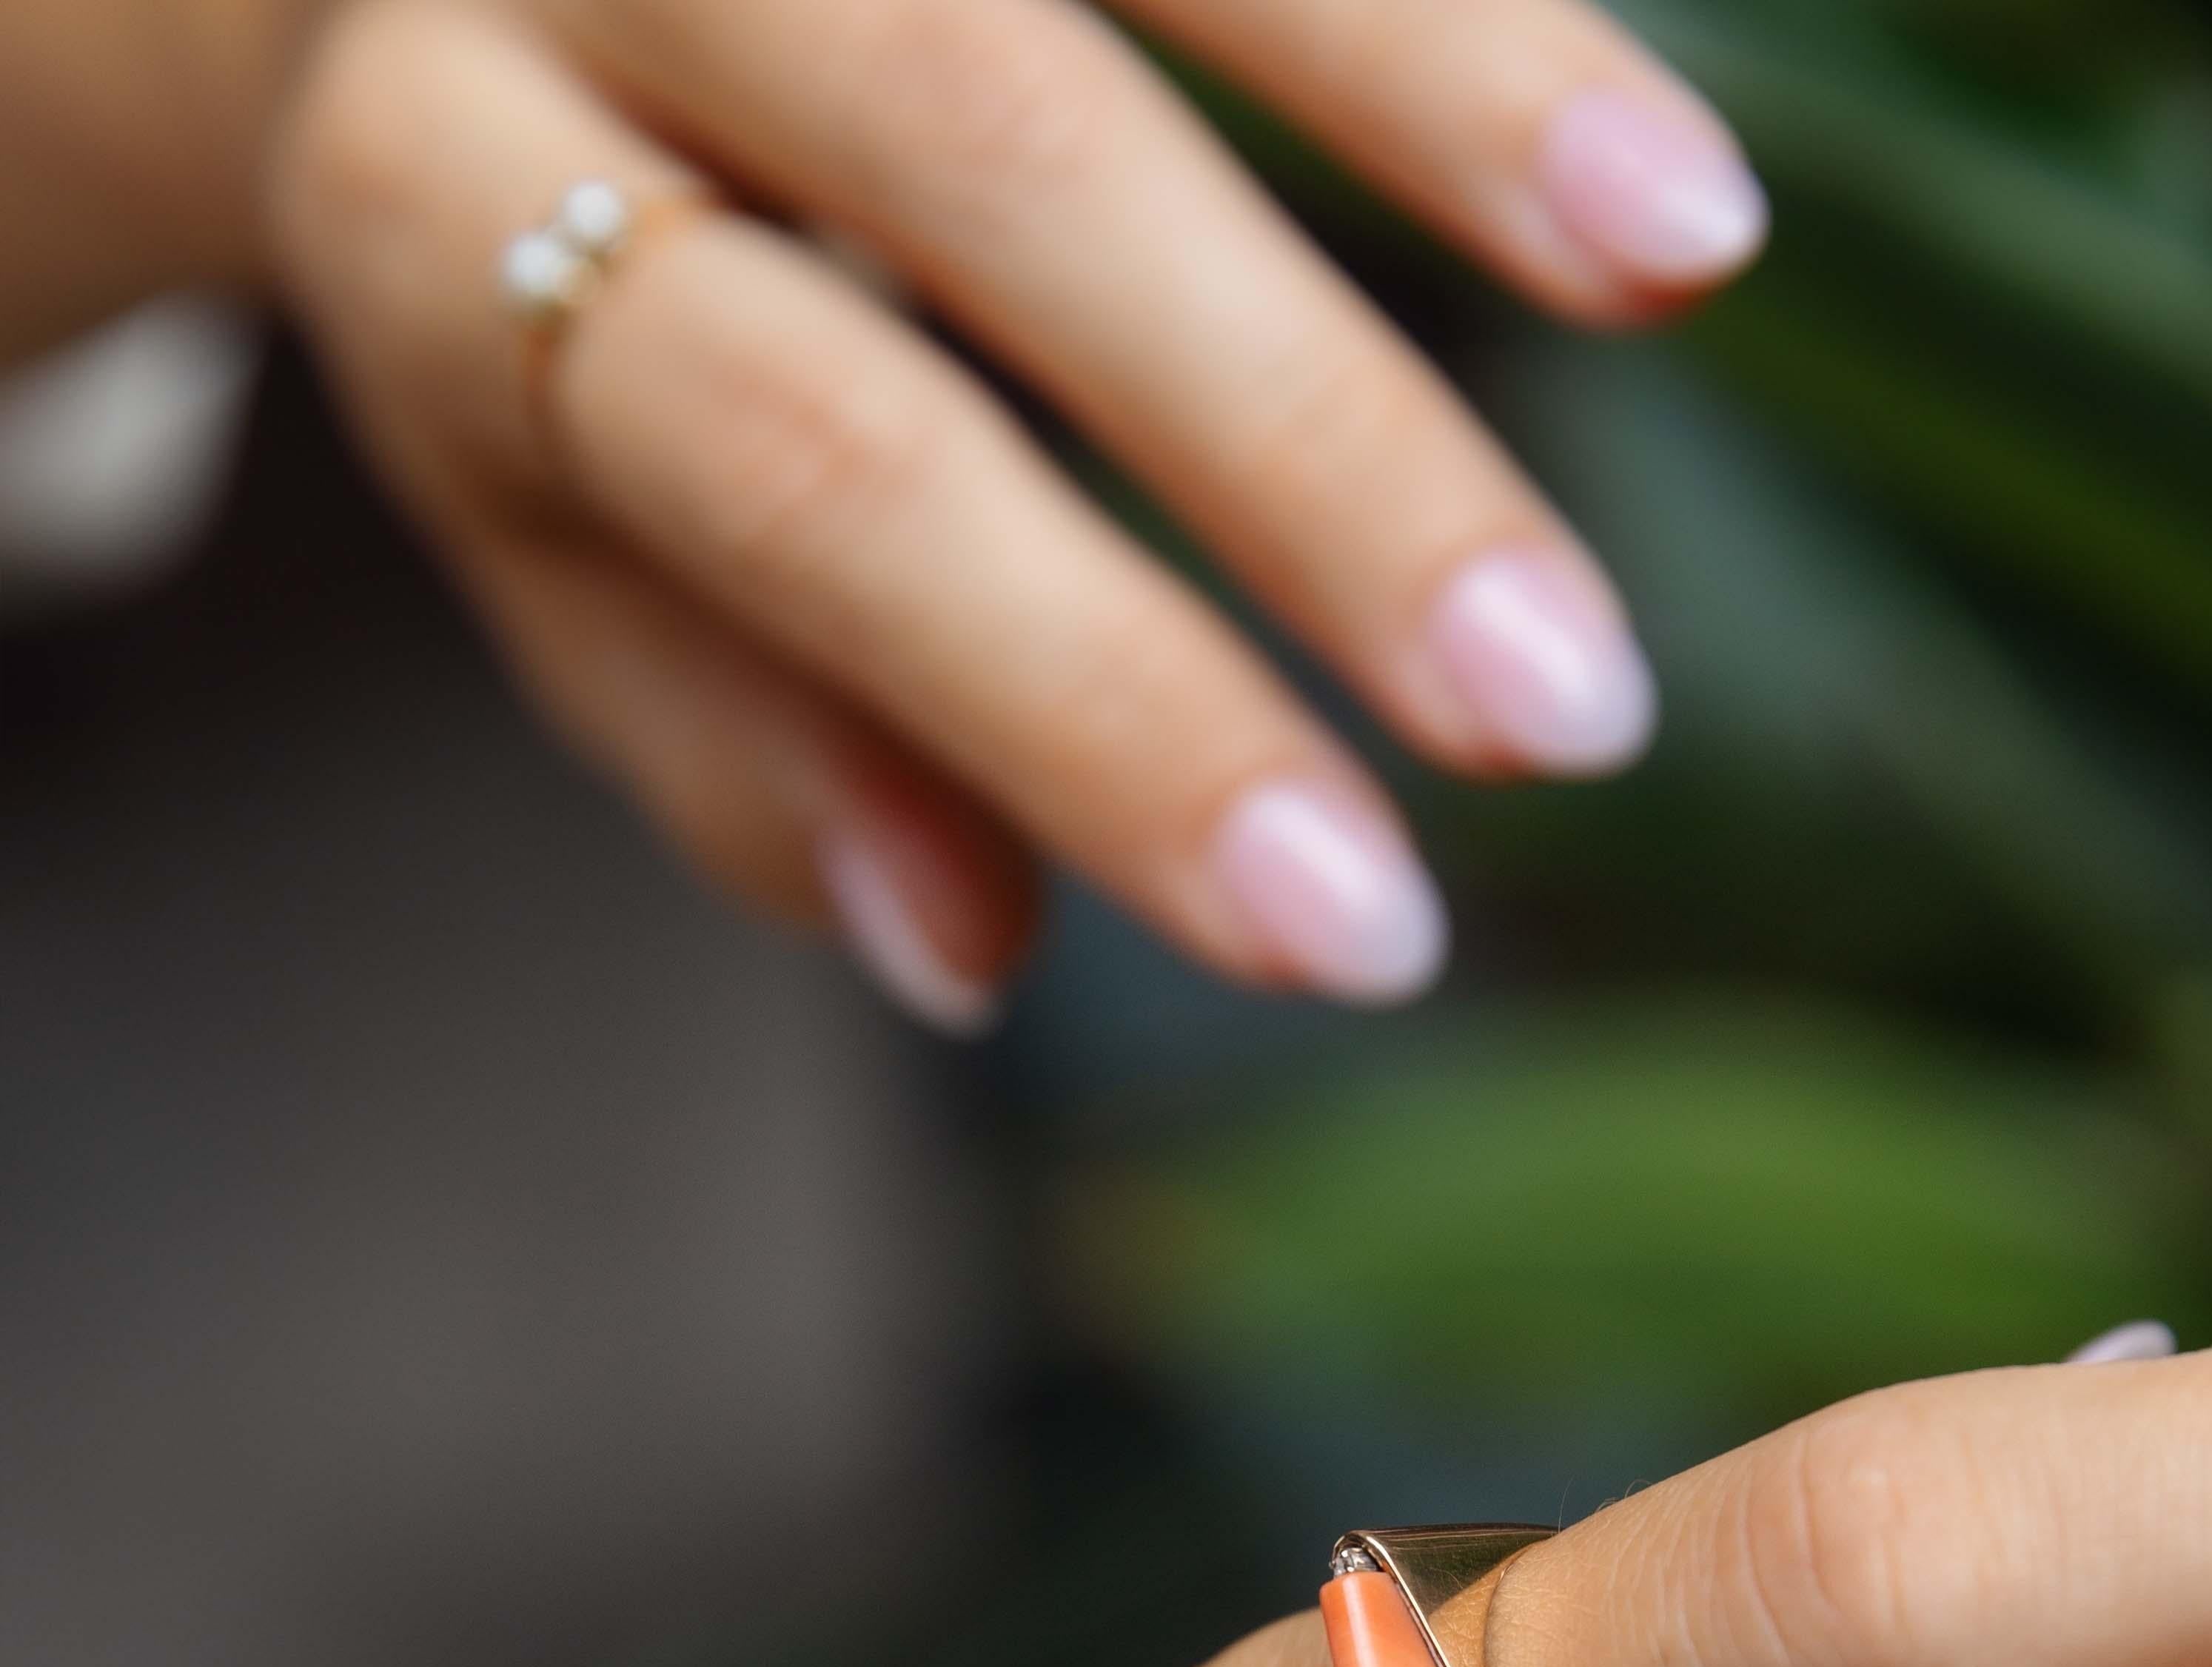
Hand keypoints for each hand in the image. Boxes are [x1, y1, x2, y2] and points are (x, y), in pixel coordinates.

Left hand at [258, 0, 1764, 1026]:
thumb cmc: (543, 294)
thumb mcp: (563, 538)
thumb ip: (744, 740)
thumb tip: (965, 946)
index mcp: (446, 205)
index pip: (808, 469)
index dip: (1097, 708)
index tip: (1354, 932)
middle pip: (977, 149)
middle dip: (1302, 441)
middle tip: (1561, 710)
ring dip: (1436, 74)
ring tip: (1675, 255)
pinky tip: (1639, 138)